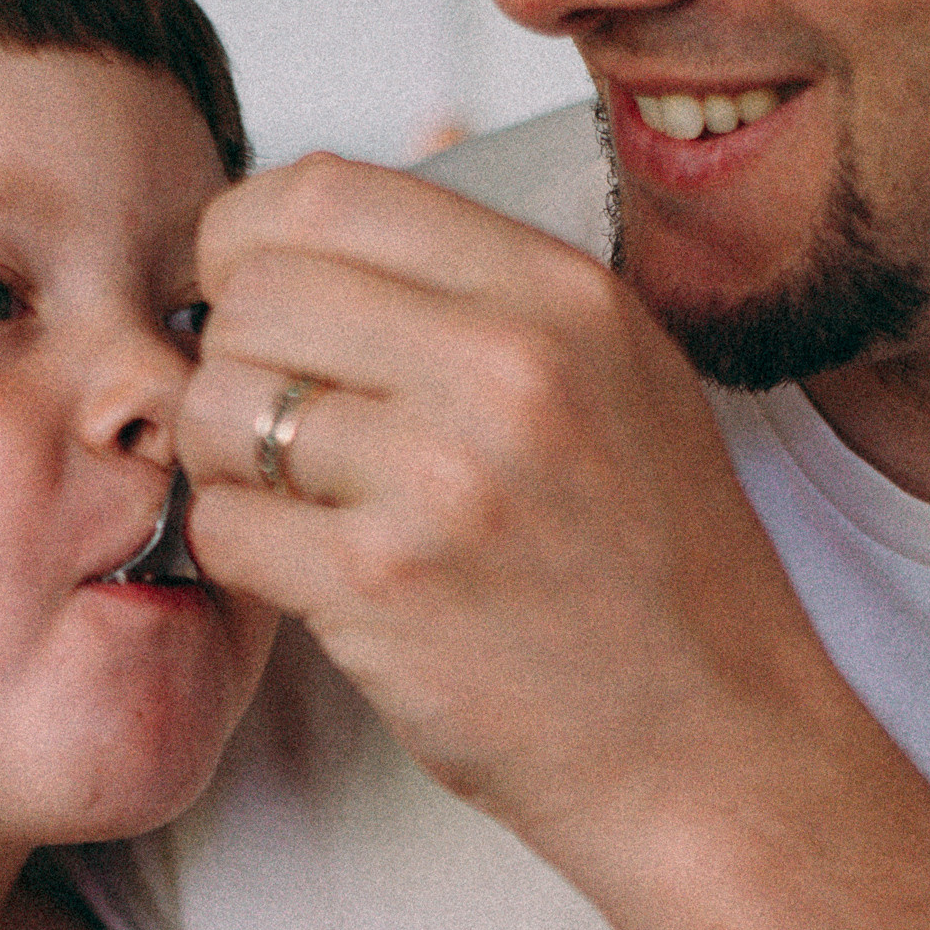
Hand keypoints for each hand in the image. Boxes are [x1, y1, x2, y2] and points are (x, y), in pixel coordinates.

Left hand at [179, 154, 830, 884]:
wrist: (713, 750)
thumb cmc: (660, 575)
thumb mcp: (624, 376)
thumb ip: (496, 285)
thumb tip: (366, 179)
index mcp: (560, 293)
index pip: (322, 192)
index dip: (248, 244)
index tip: (255, 304)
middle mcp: (507, 364)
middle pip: (253, 291)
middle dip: (233, 355)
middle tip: (274, 422)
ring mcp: (443, 476)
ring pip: (217, 403)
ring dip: (225, 458)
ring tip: (294, 500)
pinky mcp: (385, 586)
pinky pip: (224, 524)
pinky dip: (241, 551)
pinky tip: (307, 574)